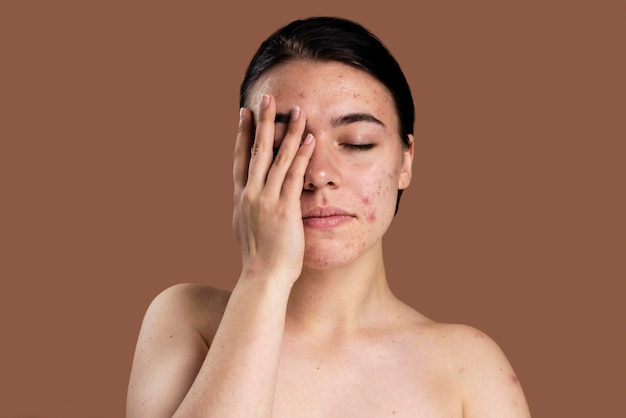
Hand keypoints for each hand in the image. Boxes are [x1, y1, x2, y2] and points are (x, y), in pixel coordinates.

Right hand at [232, 94, 315, 283]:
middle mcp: (250, 194)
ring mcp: (266, 199)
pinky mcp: (284, 208)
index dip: (242, 134)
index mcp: (240, 198)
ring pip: (277, 157)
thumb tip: (251, 202)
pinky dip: (301, 154)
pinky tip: (309, 137)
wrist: (262, 278)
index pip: (240, 158)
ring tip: (296, 109)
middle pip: (256, 150)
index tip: (244, 113)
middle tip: (267, 97)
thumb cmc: (259, 260)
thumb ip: (250, 210)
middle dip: (262, 122)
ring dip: (287, 131)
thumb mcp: (247, 229)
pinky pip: (294, 175)